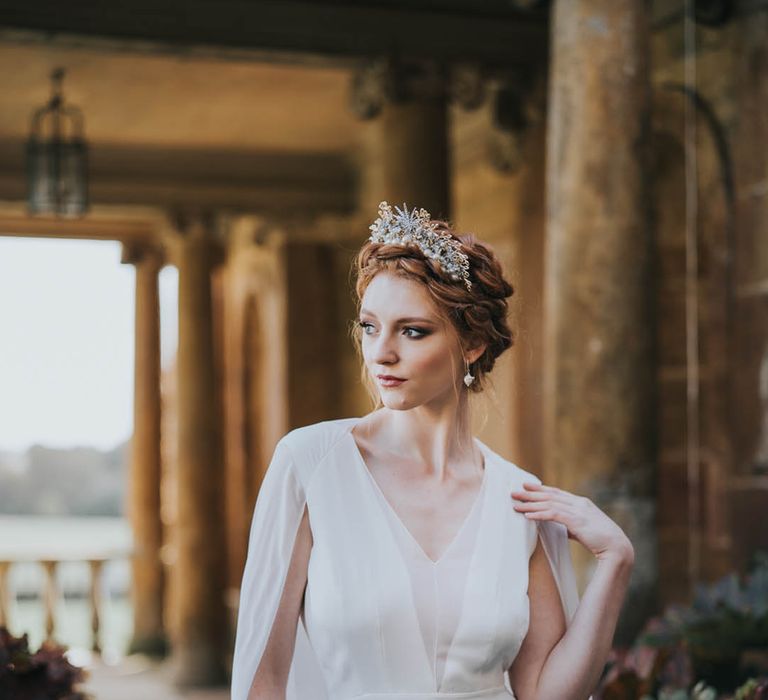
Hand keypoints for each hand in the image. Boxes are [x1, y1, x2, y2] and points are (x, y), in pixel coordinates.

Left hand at [511, 482, 633, 562]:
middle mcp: (578, 503)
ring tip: (516, 505)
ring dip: (530, 504)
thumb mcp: (585, 529)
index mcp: (581, 503)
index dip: (541, 489)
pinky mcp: (576, 521)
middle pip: (549, 495)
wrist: (618, 547)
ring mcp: (578, 511)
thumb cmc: (602, 540)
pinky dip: (539, 514)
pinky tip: (528, 516)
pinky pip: (553, 515)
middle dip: (530, 494)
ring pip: (548, 504)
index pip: (557, 493)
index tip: (527, 486)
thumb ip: (572, 525)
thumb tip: (559, 526)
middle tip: (514, 492)